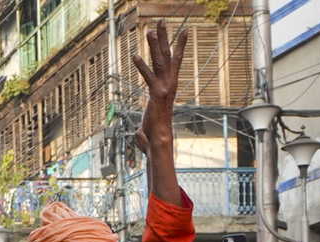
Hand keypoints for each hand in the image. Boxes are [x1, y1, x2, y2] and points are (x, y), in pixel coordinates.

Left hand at [133, 21, 187, 151]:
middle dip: (164, 38)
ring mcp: (164, 88)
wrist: (159, 142)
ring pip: (160, 61)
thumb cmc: (154, 134)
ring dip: (155, 45)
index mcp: (169, 86)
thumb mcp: (148, 125)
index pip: (175, 62)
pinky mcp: (156, 94)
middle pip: (168, 55)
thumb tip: (139, 135)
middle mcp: (169, 83)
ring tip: (150, 29)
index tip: (184, 31)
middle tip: (161, 21)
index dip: (179, 46)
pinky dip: (142, 66)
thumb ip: (143, 127)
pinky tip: (135, 55)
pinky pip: (148, 77)